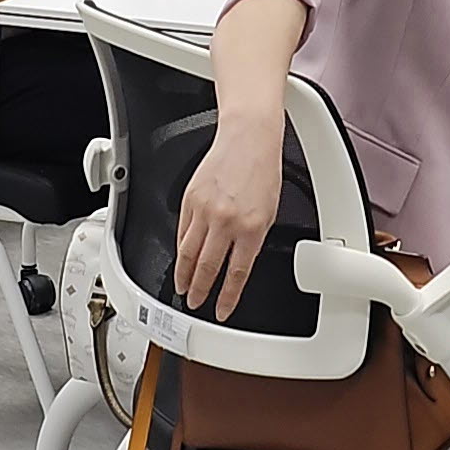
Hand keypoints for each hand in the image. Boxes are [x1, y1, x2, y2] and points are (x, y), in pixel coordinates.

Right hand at [167, 122, 282, 310]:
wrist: (248, 139)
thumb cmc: (262, 172)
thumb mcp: (269, 212)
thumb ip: (252, 239)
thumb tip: (238, 262)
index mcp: (252, 227)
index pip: (236, 273)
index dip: (227, 297)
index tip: (221, 310)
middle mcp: (226, 221)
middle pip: (207, 267)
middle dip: (198, 290)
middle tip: (193, 302)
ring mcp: (205, 211)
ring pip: (188, 253)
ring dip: (183, 274)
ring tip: (181, 287)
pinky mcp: (190, 200)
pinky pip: (182, 232)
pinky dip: (181, 248)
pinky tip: (181, 258)